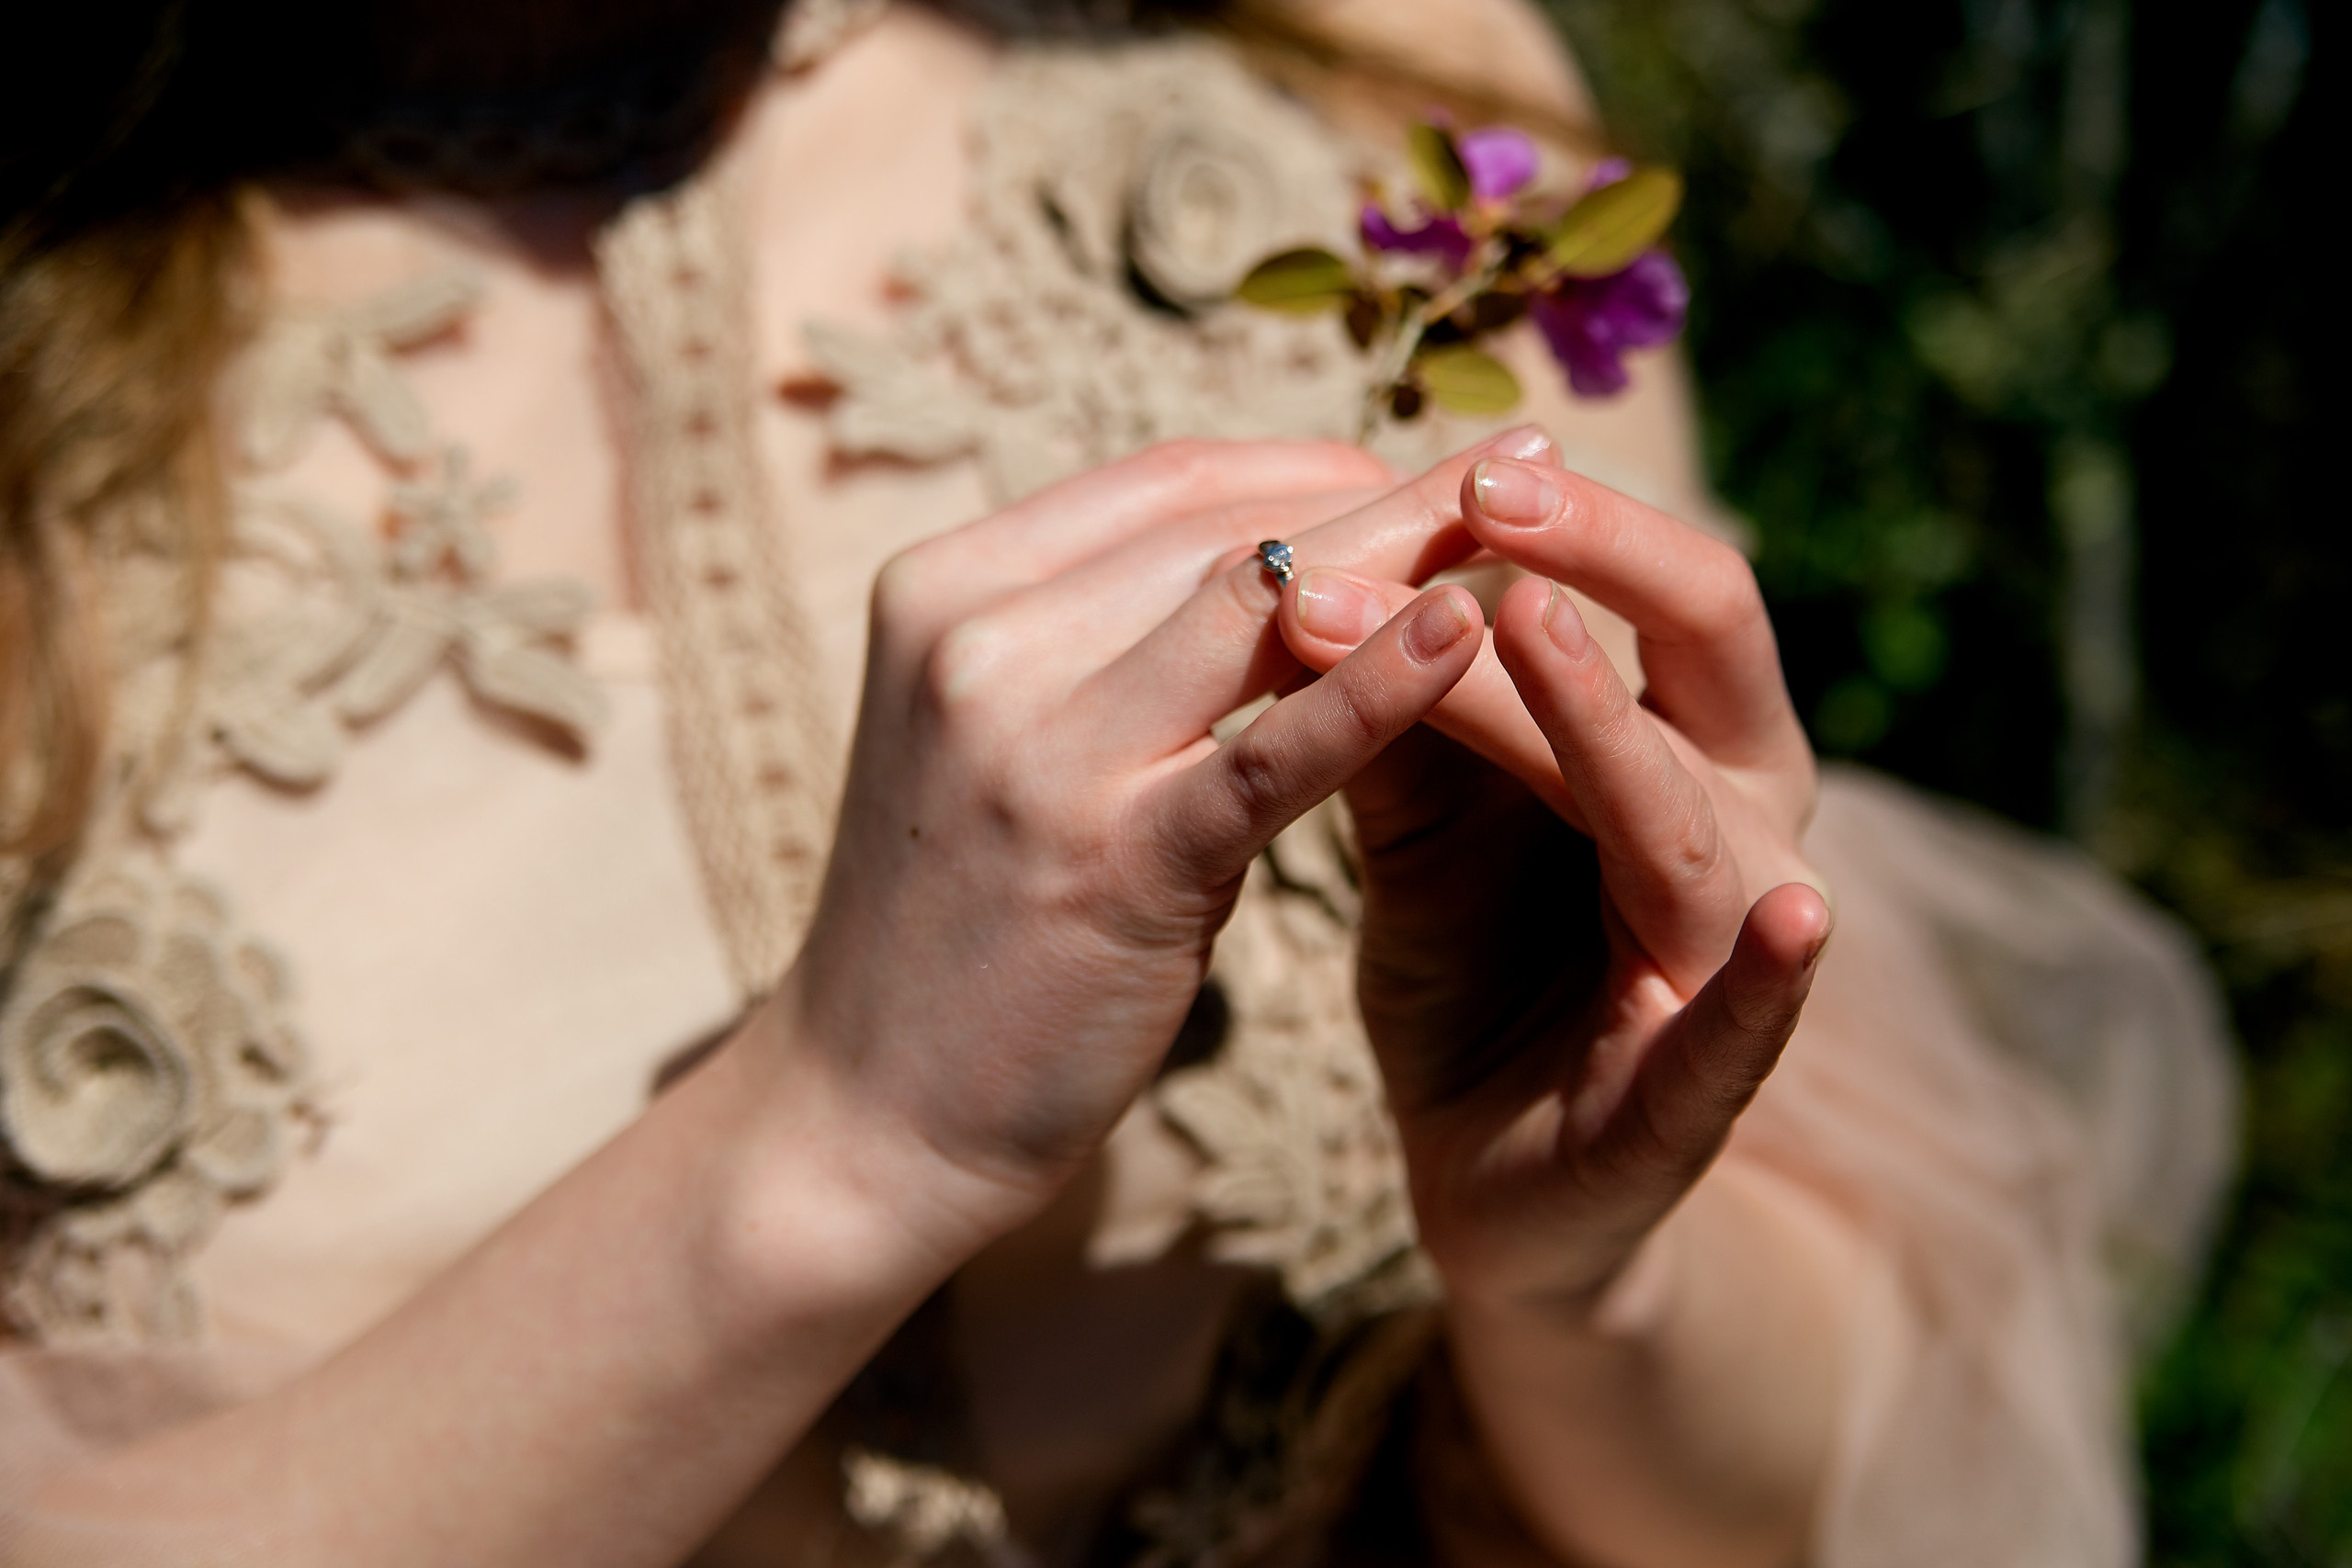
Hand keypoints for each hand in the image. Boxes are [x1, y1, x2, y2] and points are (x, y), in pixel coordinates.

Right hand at [774, 432, 1555, 1257]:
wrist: (861, 1120)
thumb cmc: (958, 931)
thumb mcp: (1004, 748)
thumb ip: (1105, 651)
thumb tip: (1279, 573)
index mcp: (943, 591)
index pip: (1164, 481)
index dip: (1315, 462)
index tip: (1428, 466)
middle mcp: (975, 640)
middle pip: (1224, 524)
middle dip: (1390, 490)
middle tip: (1529, 464)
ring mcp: (1034, 747)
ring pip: (1260, 607)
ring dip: (1413, 555)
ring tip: (1547, 529)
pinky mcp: (1110, 859)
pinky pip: (1271, 749)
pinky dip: (1379, 684)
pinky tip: (1471, 635)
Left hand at [1273, 455, 1830, 1311]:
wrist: (1479, 1164)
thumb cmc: (1470, 959)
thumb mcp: (1421, 821)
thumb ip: (1397, 714)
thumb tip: (1315, 563)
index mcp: (1681, 736)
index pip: (1651, 587)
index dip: (1564, 519)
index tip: (1450, 458)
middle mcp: (1736, 816)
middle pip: (1704, 649)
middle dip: (1599, 564)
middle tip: (1484, 495)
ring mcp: (1727, 950)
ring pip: (1682, 819)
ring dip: (1597, 728)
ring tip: (1524, 626)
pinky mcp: (1699, 1091)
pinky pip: (1746, 1028)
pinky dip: (1770, 980)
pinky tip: (1796, 919)